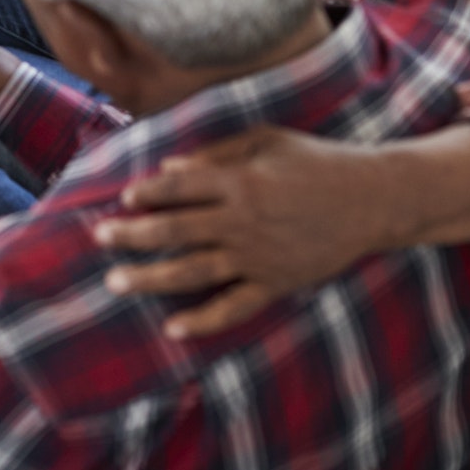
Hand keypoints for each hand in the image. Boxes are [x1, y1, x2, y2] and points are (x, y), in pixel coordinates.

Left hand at [94, 119, 469, 338]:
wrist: (371, 199)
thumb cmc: (316, 160)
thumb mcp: (267, 140)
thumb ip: (215, 153)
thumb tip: (167, 168)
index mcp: (239, 180)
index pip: (179, 187)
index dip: (147, 192)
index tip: (122, 198)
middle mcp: (242, 220)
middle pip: (175, 229)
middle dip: (132, 234)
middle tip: (97, 238)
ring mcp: (258, 257)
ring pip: (193, 271)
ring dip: (150, 277)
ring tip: (115, 281)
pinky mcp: (275, 284)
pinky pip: (233, 307)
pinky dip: (204, 320)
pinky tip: (174, 329)